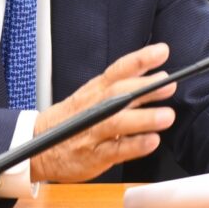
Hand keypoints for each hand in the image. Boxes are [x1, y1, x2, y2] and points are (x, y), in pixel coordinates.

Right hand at [30, 43, 176, 182]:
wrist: (40, 147)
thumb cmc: (72, 120)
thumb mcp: (92, 96)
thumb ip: (123, 84)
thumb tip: (155, 72)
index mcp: (94, 91)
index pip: (117, 71)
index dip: (139, 60)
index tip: (161, 51)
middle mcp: (94, 109)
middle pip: (118, 94)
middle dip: (143, 88)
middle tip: (167, 84)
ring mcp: (93, 132)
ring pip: (117, 122)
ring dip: (143, 118)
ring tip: (166, 115)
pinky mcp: (94, 155)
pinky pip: (115, 150)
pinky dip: (134, 146)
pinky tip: (151, 141)